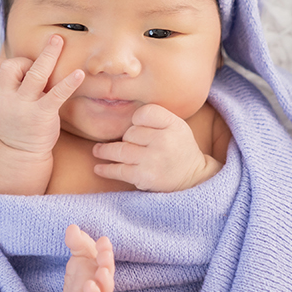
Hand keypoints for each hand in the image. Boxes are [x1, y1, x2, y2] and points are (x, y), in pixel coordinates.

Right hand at [0, 34, 84, 156]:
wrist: (20, 156)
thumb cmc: (16, 125)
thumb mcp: (2, 106)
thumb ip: (6, 86)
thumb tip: (20, 61)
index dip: (0, 62)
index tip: (11, 66)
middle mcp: (7, 99)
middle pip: (9, 67)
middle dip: (22, 61)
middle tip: (34, 69)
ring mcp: (24, 107)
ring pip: (33, 74)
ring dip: (47, 56)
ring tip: (58, 41)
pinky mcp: (42, 115)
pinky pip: (56, 95)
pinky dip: (68, 83)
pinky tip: (79, 73)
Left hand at [92, 104, 219, 191]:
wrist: (194, 178)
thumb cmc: (179, 148)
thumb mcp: (176, 126)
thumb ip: (155, 119)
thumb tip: (122, 120)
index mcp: (173, 124)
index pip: (144, 113)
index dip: (137, 119)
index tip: (136, 125)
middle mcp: (164, 140)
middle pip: (130, 133)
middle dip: (126, 139)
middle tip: (126, 144)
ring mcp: (153, 159)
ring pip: (120, 150)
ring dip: (105, 151)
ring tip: (97, 151)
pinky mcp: (144, 177)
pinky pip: (118, 170)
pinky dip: (106, 169)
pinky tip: (98, 168)